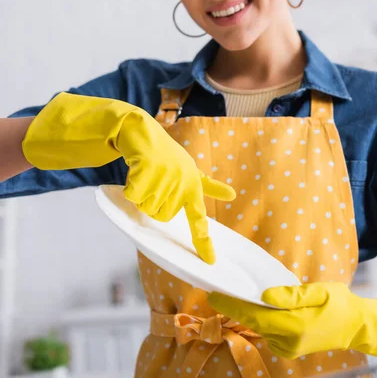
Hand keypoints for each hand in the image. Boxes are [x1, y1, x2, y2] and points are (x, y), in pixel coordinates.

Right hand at [22, 92, 234, 262]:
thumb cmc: (166, 154)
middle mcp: (183, 183)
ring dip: (141, 194)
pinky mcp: (148, 170)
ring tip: (146, 175)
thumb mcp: (191, 169)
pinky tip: (135, 172)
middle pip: (161, 216)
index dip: (203, 240)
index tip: (210, 261)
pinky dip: (129, 188)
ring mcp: (166, 176)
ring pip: (146, 207)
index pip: (199, 218)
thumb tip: (232, 194)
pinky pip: (134, 196)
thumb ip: (208, 185)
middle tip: (154, 183)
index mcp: (193, 186)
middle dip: (153, 203)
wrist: (142, 131)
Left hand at [208, 282, 376, 358]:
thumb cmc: (341, 302)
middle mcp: (289, 340)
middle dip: (237, 308)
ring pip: (261, 328)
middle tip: (221, 291)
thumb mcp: (321, 291)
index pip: (255, 315)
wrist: (356, 326)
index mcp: (296, 324)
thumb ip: (293, 294)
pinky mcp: (289, 350)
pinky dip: (264, 321)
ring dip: (251, 314)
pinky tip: (267, 309)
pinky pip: (269, 334)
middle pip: (254, 322)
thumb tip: (265, 296)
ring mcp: (289, 348)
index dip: (232, 306)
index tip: (213, 295)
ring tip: (242, 295)